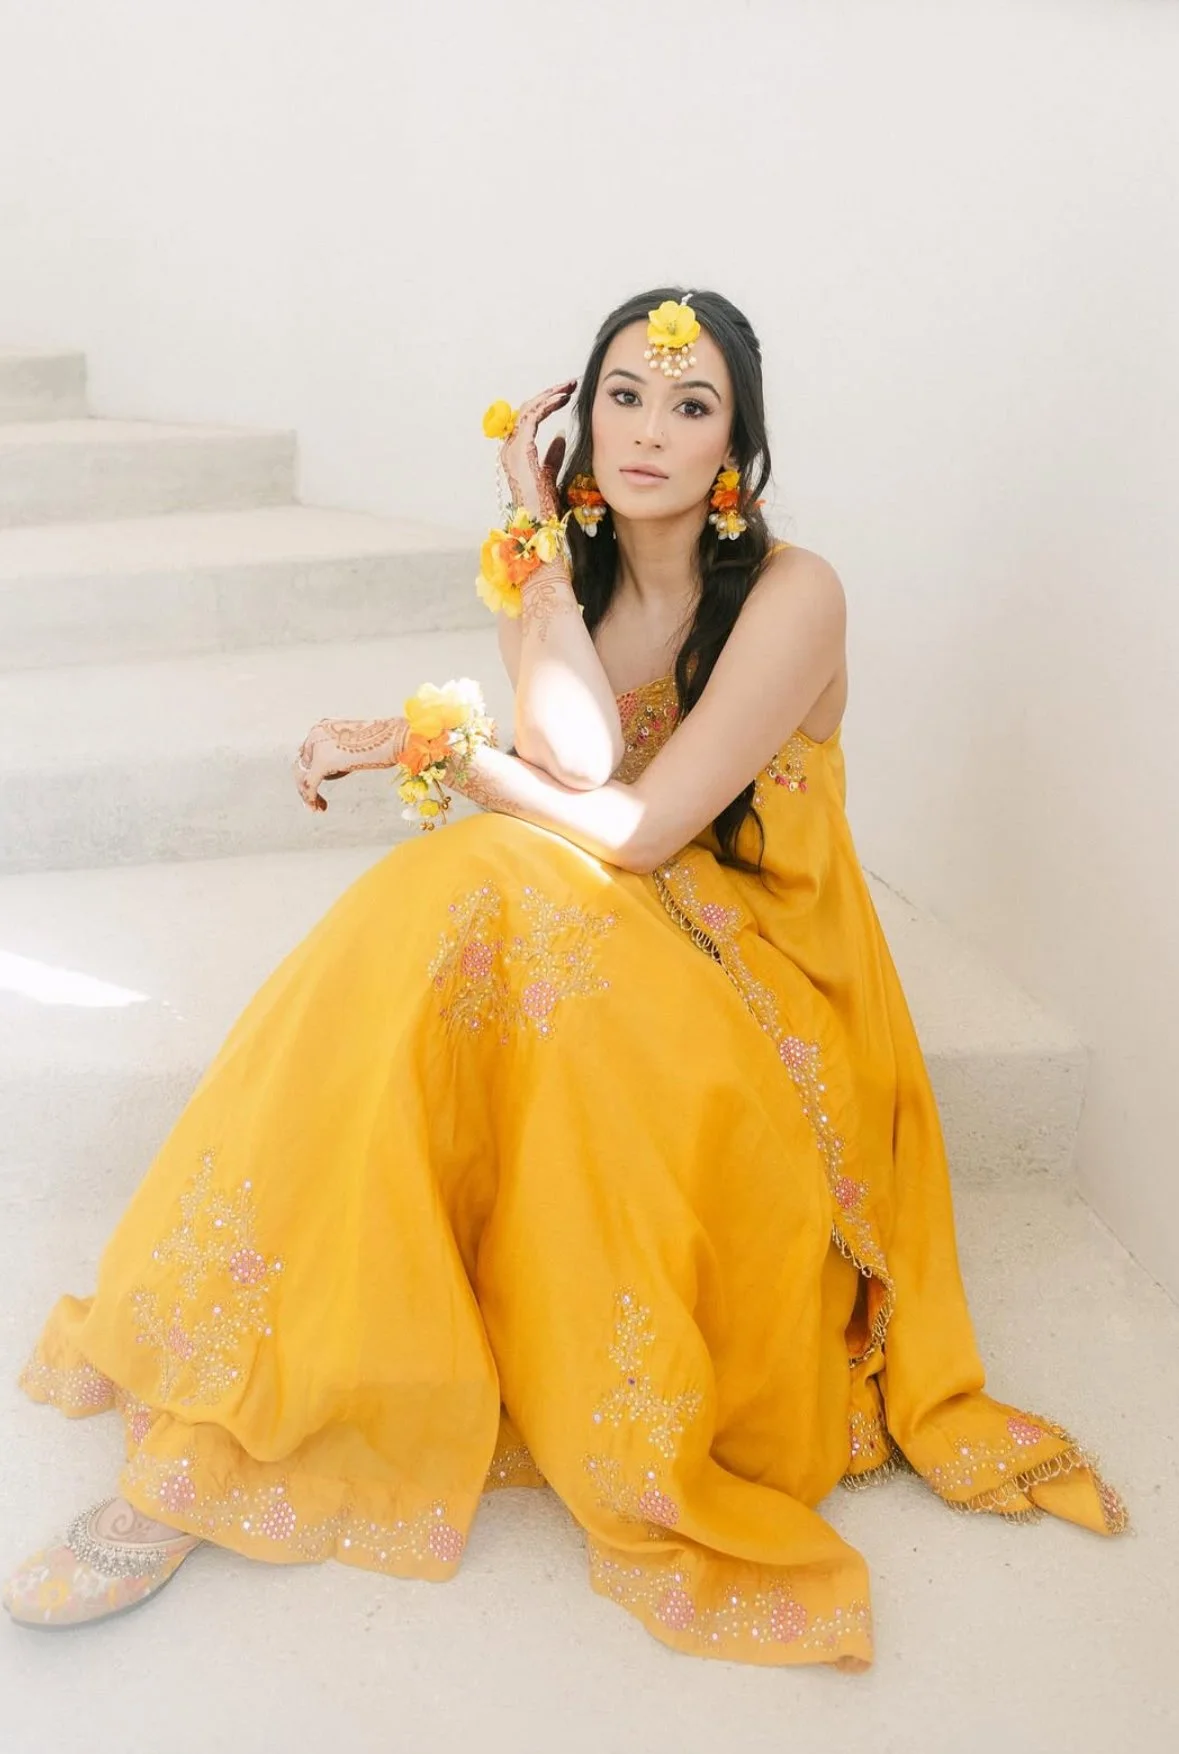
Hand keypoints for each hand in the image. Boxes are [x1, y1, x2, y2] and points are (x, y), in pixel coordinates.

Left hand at [293, 717, 408, 812]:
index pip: (307, 754)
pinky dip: (310, 798)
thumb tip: (340, 765)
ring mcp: (317, 747)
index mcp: (323, 728)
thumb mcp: (355, 745)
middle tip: (314, 803)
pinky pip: (309, 784)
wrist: (393, 737)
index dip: (310, 773)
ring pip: (302, 776)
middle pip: (301, 765)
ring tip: (317, 808)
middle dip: (305, 785)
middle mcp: (315, 734)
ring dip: (307, 795)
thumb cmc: (383, 742)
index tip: (319, 787)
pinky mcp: (322, 762)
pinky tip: (316, 807)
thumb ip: (341, 753)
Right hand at [499, 378, 576, 518]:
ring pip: (528, 410)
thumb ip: (553, 455)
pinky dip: (547, 405)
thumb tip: (560, 435)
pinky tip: (562, 399)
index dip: (547, 404)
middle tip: (570, 384)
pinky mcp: (521, 450)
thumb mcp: (552, 475)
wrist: (541, 527)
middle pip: (527, 411)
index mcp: (517, 454)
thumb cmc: (546, 508)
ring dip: (549, 395)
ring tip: (569, 387)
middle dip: (549, 394)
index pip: (529, 420)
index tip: (567, 395)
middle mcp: (510, 450)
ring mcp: (513, 450)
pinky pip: (532, 418)